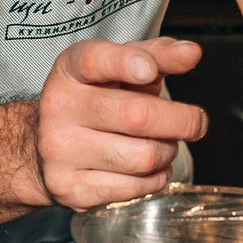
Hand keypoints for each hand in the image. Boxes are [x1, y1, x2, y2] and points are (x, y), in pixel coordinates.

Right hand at [34, 37, 208, 210]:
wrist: (47, 147)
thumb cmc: (98, 100)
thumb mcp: (122, 69)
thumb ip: (158, 55)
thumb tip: (190, 53)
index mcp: (70, 70)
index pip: (95, 61)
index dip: (125, 63)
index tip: (149, 70)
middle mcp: (59, 108)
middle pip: (136, 116)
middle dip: (182, 121)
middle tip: (195, 122)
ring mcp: (60, 152)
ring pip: (143, 157)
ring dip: (168, 152)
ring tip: (163, 144)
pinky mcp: (72, 189)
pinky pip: (136, 188)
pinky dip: (156, 178)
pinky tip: (147, 167)